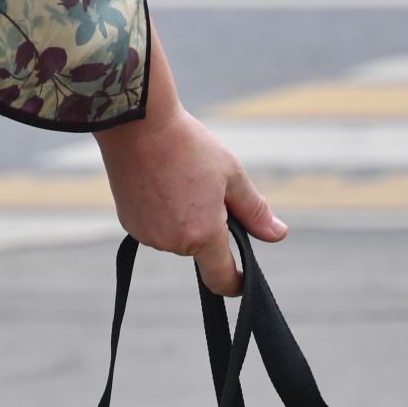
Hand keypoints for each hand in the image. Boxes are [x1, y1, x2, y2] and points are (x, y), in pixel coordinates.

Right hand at [96, 105, 284, 295]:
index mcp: (203, 234)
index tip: (244, 279)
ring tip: (180, 180)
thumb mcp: (232, 175)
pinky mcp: (129, 224)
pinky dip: (163, 214)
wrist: (136, 122)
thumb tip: (278, 235)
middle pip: (200, 250)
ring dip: (186, 221)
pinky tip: (161, 182)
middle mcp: (172, 243)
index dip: (236, 283)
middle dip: (210, 229)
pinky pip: (156, 228)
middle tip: (207, 189)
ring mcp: (147, 235)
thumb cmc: (188, 145)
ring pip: (177, 238)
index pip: (221, 279)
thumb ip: (254, 211)